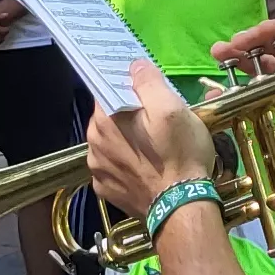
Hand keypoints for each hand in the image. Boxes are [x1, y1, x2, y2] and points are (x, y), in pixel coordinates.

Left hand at [84, 59, 217, 217]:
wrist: (182, 208)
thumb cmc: (180, 154)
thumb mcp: (172, 108)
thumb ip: (148, 82)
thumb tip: (134, 66)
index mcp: (103, 120)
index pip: (106, 89)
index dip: (125, 84)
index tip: (142, 86)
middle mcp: (92, 144)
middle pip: (108, 116)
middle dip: (127, 113)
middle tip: (154, 117)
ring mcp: (98, 171)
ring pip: (110, 142)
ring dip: (125, 139)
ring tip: (151, 144)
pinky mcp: (106, 191)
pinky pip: (114, 167)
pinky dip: (126, 164)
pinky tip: (144, 166)